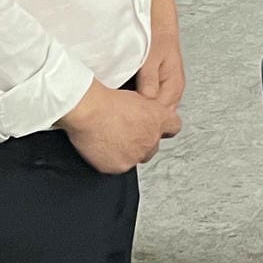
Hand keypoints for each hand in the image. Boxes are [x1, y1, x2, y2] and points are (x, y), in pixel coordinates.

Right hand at [58, 80, 174, 173]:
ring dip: (127, 151)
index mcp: (159, 120)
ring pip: (136, 157)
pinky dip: (111, 159)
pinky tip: (102, 147)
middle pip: (153, 146)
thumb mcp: (136, 96)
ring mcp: (135, 155)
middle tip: (126, 133)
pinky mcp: (119, 166)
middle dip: (142, 142)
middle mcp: (151, 140)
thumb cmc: (107, 100)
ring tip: (112, 138)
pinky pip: (118, 165)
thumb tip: (145, 114)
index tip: (156, 127)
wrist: (88, 111)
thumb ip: (147, 110)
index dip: (164, 127)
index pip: (174, 127)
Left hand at [134, 0, 185, 120]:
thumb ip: (149, 80)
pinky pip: (152, 101)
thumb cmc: (157, 38)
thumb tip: (147, 100)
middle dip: (144, 120)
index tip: (127, 121)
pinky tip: (128, 106)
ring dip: (142, 113)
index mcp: (173, 85)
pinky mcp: (159, 84)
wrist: (160, 23)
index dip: (144, 119)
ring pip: (155, 109)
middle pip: (159, 114)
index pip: (161, 112)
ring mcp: (167, 88)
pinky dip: (142, 105)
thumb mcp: (151, 58)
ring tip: (124, 117)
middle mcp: (173, 89)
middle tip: (123, 122)